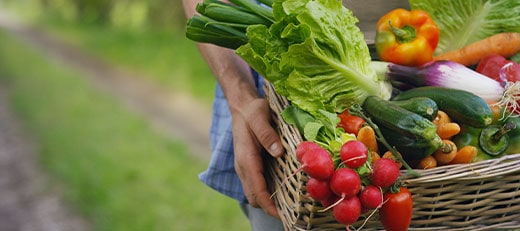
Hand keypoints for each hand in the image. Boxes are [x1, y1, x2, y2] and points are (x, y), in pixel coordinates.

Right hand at [231, 97, 283, 217]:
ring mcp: (245, 167)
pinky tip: (283, 191)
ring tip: (289, 206)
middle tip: (292, 214)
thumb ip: (267, 134)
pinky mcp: (249, 165)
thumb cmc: (252, 110)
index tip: (283, 216)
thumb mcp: (259, 116)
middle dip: (270, 208)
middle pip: (254, 197)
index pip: (257, 189)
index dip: (269, 205)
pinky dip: (266, 192)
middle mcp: (243, 166)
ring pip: (254, 193)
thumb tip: (278, 152)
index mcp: (246, 158)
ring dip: (268, 202)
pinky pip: (256, 184)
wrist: (241, 105)